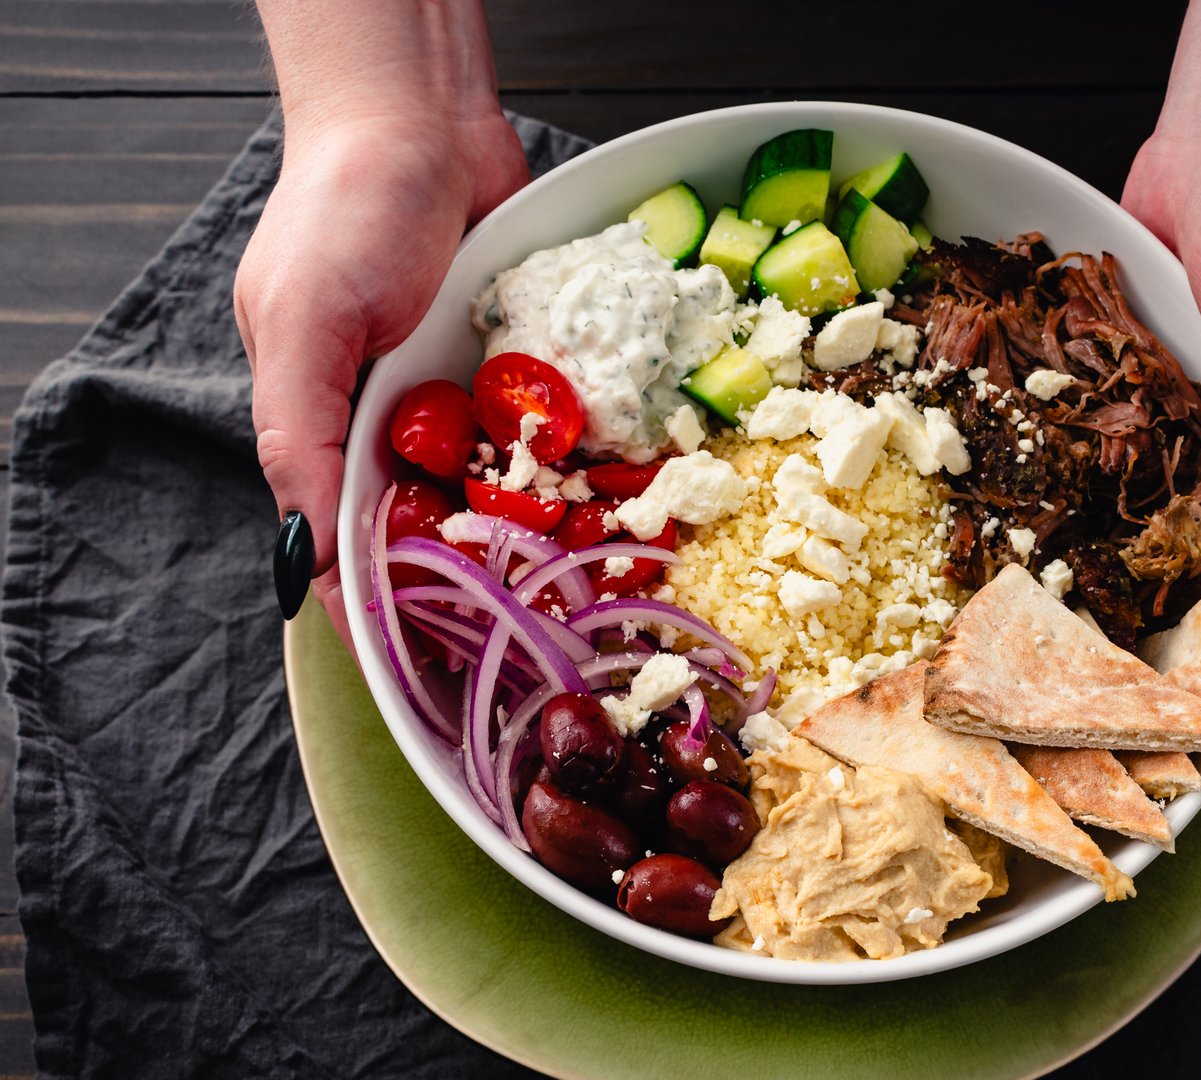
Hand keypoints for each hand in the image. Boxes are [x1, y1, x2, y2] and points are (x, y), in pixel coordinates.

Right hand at [235, 108, 529, 630]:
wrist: (423, 119)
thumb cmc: (342, 210)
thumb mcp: (300, 326)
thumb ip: (296, 439)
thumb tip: (303, 557)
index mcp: (325, 425)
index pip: (351, 539)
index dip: (384, 603)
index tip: (425, 665)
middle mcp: (400, 420)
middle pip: (437, 526)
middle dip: (475, 583)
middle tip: (520, 643)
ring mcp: (467, 394)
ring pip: (504, 488)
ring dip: (536, 536)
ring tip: (579, 598)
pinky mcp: (525, 363)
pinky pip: (553, 428)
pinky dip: (577, 462)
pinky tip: (613, 507)